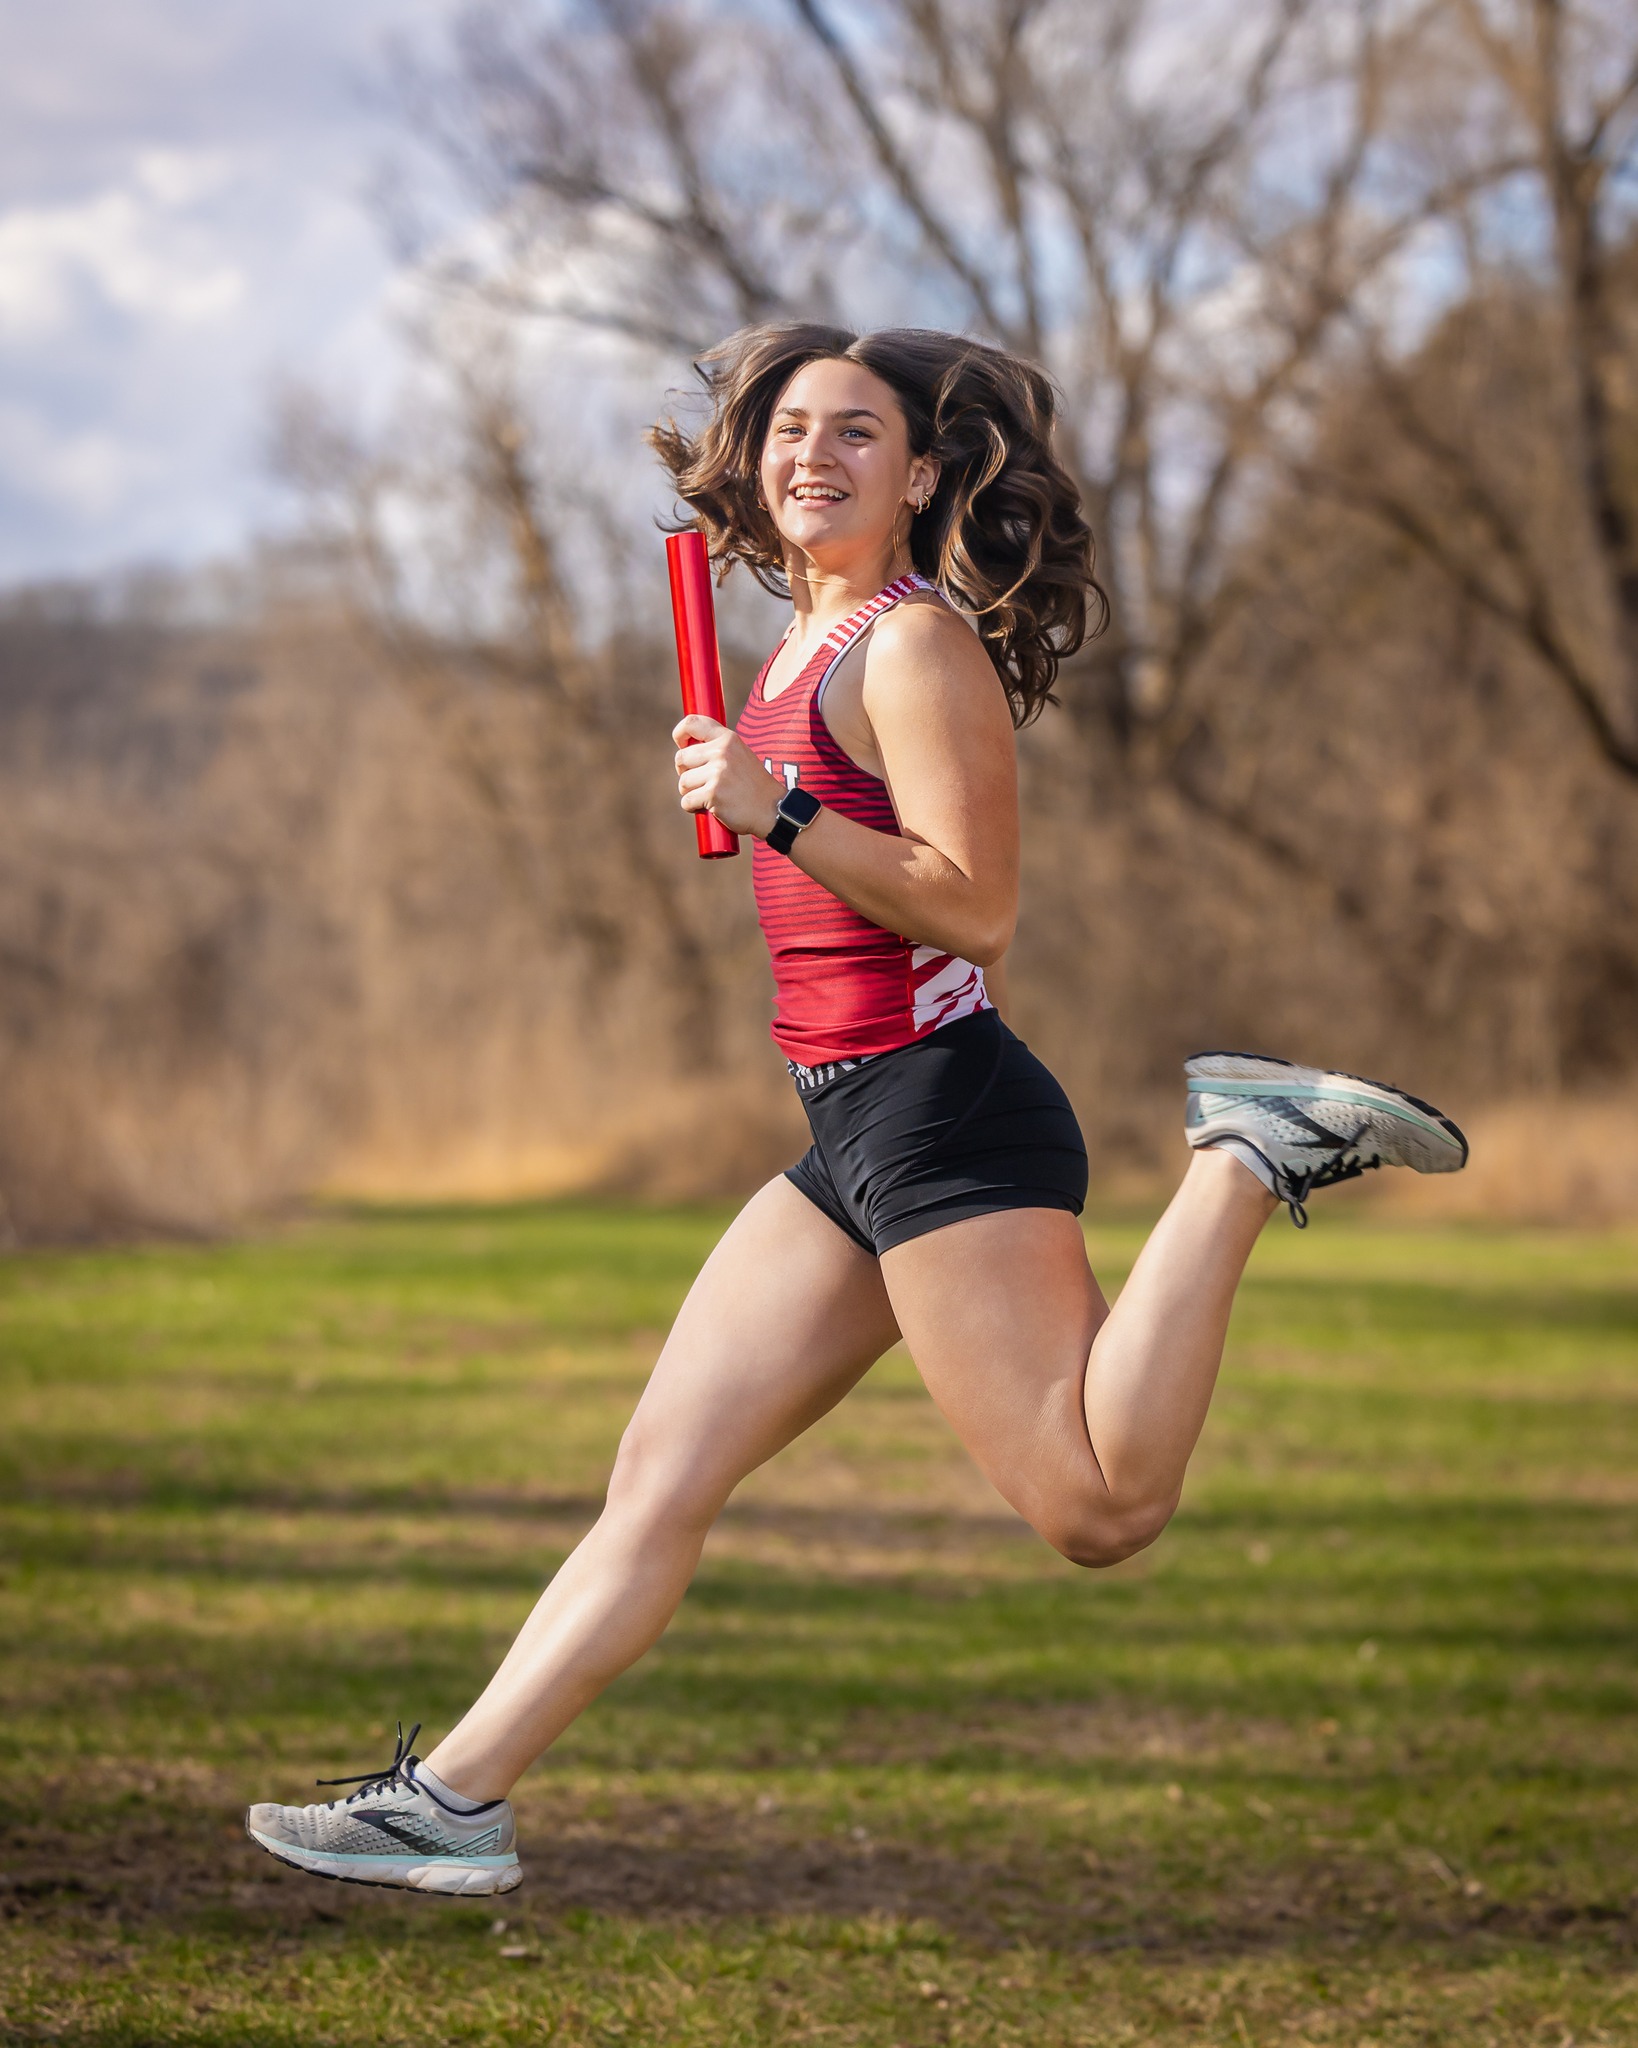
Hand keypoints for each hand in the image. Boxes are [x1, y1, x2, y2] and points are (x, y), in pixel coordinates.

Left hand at [673, 716, 786, 838]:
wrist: (772, 809)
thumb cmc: (753, 785)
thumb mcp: (740, 755)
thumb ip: (717, 748)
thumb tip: (685, 747)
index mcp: (728, 739)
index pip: (692, 723)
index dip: (680, 733)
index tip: (681, 744)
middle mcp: (721, 752)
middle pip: (681, 758)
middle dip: (685, 772)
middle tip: (700, 782)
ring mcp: (717, 773)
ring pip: (683, 782)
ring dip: (690, 792)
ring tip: (708, 796)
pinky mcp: (713, 794)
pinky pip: (686, 801)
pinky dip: (693, 808)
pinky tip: (709, 808)